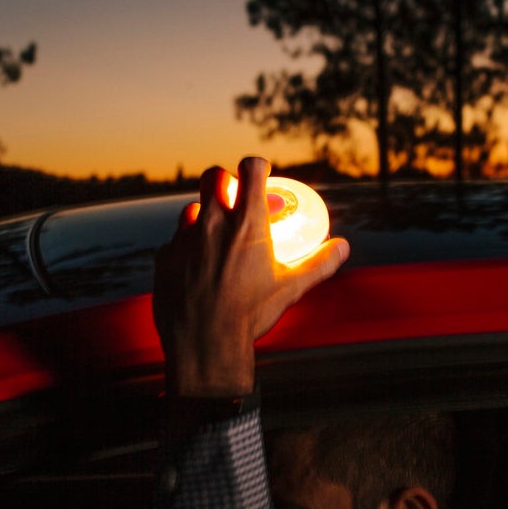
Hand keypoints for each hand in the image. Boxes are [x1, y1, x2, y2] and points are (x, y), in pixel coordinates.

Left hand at [152, 157, 349, 397]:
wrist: (204, 343)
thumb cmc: (250, 314)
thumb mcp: (291, 287)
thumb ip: (319, 263)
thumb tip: (342, 247)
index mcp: (247, 223)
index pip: (250, 167)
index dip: (257, 165)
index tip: (260, 173)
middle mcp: (213, 222)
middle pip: (214, 176)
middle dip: (225, 181)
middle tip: (233, 200)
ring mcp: (185, 237)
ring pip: (191, 208)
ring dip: (203, 216)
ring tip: (214, 238)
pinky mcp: (165, 256)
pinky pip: (175, 242)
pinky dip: (186, 248)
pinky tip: (196, 270)